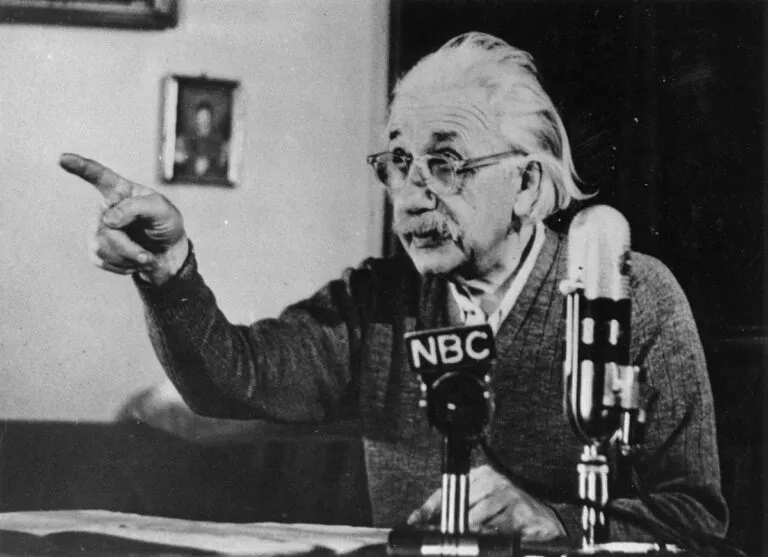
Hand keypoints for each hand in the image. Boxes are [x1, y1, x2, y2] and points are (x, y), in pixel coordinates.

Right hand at [60, 153, 188, 284]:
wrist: (168, 252)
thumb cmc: (166, 224)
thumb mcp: (161, 210)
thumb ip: (136, 208)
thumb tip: (107, 219)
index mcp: (120, 189)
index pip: (98, 175)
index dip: (80, 167)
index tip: (62, 158)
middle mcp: (105, 207)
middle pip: (104, 225)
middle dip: (128, 246)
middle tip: (147, 255)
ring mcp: (98, 228)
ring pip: (101, 246)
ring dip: (128, 257)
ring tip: (145, 257)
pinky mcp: (96, 248)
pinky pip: (101, 260)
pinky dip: (123, 266)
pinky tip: (134, 261)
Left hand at [407, 464, 564, 540]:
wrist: (540, 519)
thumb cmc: (506, 512)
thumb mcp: (478, 507)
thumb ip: (453, 512)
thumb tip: (419, 520)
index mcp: (478, 475)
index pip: (446, 489)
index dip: (429, 507)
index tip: (415, 519)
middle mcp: (491, 479)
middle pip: (460, 504)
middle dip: (449, 524)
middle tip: (444, 537)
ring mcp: (507, 492)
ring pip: (476, 517)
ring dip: (470, 532)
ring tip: (469, 540)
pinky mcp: (520, 508)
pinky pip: (496, 527)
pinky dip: (490, 535)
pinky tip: (491, 536)